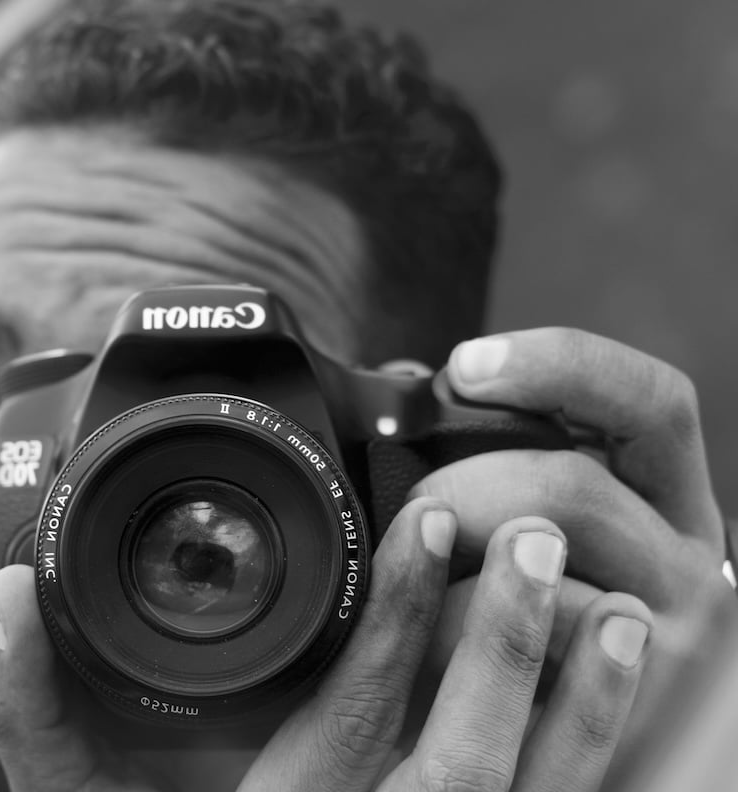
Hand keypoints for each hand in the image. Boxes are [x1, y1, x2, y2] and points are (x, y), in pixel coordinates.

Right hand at [0, 498, 650, 791]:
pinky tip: (614, 689)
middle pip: (458, 768)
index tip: (425, 519)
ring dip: (581, 712)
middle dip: (502, 652)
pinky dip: (593, 763)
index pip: (346, 719)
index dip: (390, 618)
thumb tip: (10, 595)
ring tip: (616, 614)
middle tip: (536, 541)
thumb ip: (38, 703)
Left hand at [410, 327, 736, 787]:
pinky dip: (449, 625)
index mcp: (670, 500)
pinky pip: (512, 653)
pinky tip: (416, 612)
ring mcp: (663, 643)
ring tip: (413, 551)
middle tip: (413, 501)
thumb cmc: (514, 600)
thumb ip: (493, 445)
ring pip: (539, 573)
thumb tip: (407, 377)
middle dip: (467, 485)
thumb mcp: (529, 510)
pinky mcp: (621, 715)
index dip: (560, 365)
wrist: (531, 731)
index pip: (653, 401)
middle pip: (574, 488)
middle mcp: (690, 567)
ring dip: (452, 560)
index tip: (465, 366)